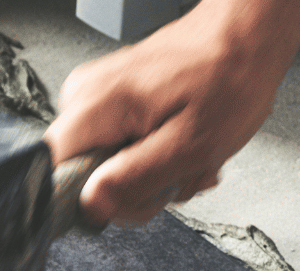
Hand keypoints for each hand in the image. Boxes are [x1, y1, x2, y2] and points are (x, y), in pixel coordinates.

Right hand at [46, 0, 299, 224]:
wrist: (246, 36)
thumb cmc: (229, 77)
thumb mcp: (190, 145)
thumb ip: (135, 179)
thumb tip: (91, 205)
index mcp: (95, 107)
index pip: (53, 176)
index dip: (91, 202)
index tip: (131, 198)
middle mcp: (84, 98)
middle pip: (83, 178)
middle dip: (135, 190)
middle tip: (176, 176)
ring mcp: (96, 98)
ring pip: (105, 168)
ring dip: (151, 176)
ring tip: (186, 157)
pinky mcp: (112, 102)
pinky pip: (118, 149)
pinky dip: (153, 158)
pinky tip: (180, 146)